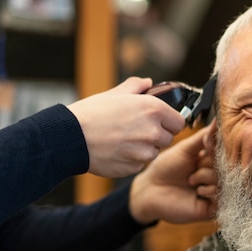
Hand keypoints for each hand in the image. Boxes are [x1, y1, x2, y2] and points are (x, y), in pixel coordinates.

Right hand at [66, 77, 184, 177]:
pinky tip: (116, 151)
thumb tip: (148, 83)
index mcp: (153, 109)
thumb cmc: (91, 113)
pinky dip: (131, 160)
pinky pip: (139, 164)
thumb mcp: (115, 93)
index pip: (179, 122)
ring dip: (144, 149)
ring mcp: (143, 152)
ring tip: (123, 140)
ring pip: (153, 153)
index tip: (160, 122)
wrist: (71, 137)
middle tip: (137, 130)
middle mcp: (153, 132)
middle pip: (168, 139)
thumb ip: (136, 87)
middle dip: (156, 135)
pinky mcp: (133, 167)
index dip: (170, 122)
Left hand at [129, 126, 217, 224]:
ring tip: (191, 180)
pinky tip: (198, 191)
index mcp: (210, 160)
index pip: (226, 152)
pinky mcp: (211, 208)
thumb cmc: (165, 168)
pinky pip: (222, 198)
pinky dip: (211, 191)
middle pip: (227, 166)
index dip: (219, 148)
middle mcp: (214, 175)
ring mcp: (213, 191)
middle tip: (196, 165)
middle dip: (211, 163)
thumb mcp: (185, 148)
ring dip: (207, 177)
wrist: (150, 190)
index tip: (207, 147)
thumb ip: (204, 136)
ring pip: (225, 181)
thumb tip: (219, 120)